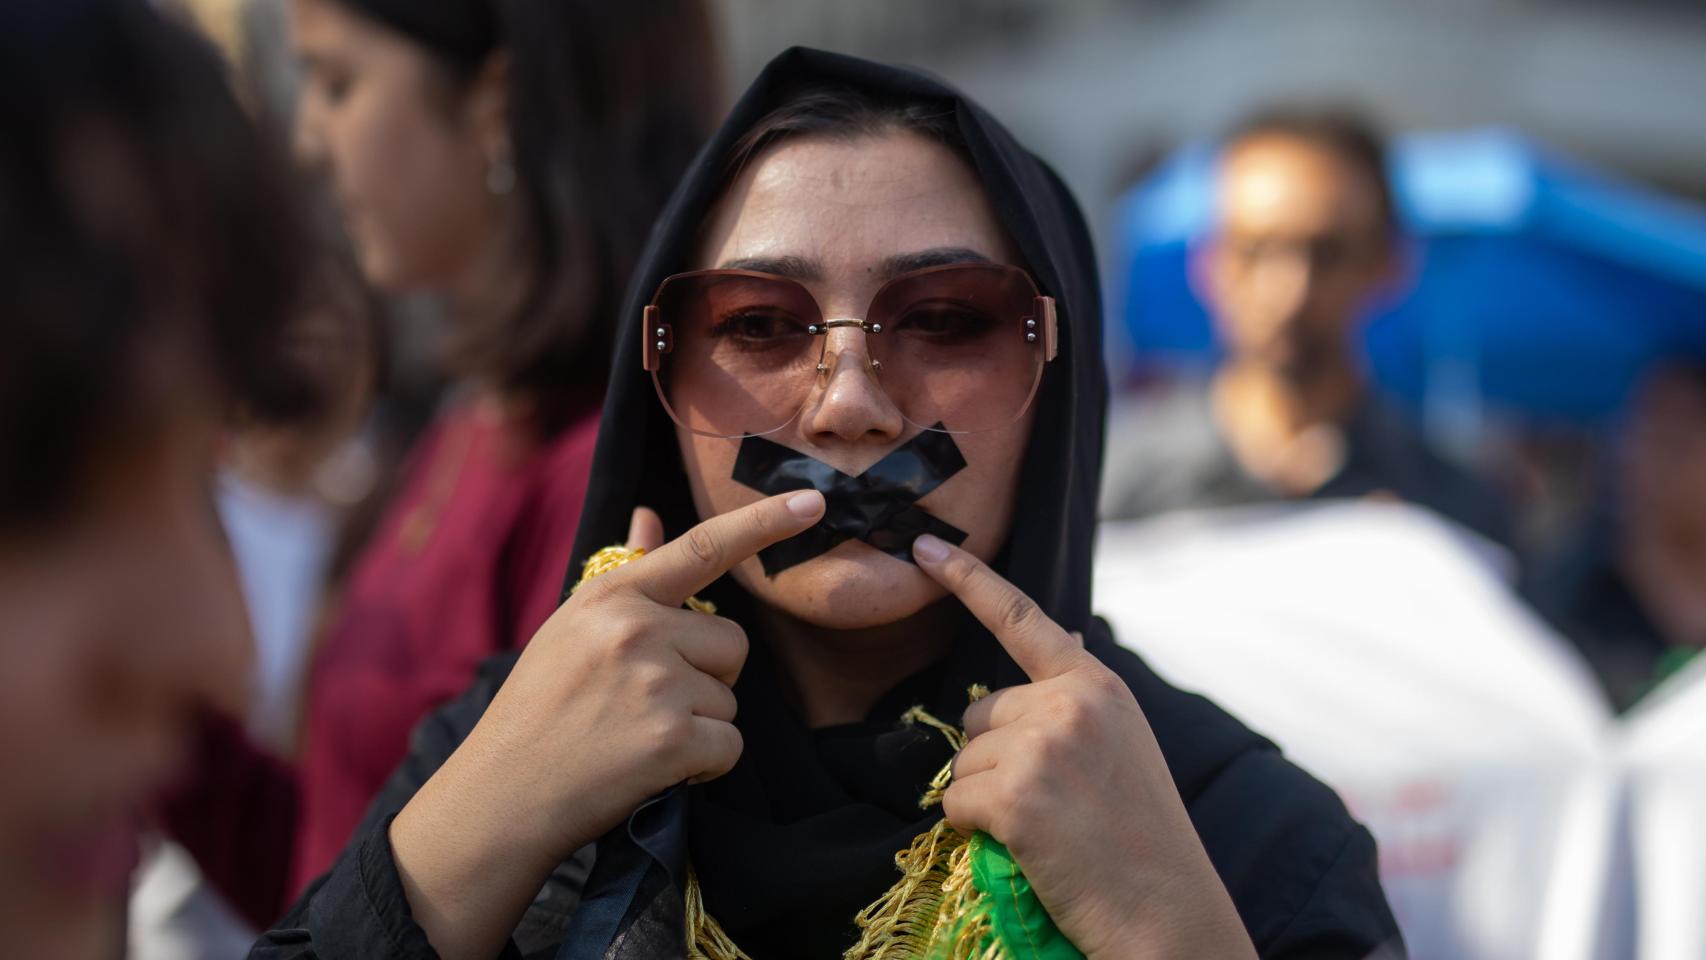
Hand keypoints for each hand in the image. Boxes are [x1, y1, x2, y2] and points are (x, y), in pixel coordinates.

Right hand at [389, 490, 824, 959]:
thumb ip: (625, 574)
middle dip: (708, 675)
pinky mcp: (672, 740)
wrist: (501, 796)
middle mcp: (637, 630)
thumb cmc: (538, 710)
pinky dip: (705, 767)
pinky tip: (657, 770)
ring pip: (729, 697)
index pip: (702, 547)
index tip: (812, 502)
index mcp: (613, 597)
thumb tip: (651, 516)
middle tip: (647, 704)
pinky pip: (729, 745)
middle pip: (731, 642)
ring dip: (699, 725)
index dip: (763, 523)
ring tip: (637, 737)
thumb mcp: (571, 629)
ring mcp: (656, 684)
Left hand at [912, 534, 1254, 959]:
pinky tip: (1027, 848)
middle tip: (1051, 803)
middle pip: (977, 714)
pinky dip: (974, 831)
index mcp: (1097, 685)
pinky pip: (954, 803)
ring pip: (961, 763)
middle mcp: (1069, 703)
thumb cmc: (1141, 838)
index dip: (967, 578)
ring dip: (986, 800)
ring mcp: (1042, 747)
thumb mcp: (1122, 745)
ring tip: (1047, 828)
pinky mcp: (1016, 797)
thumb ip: (1075, 704)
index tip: (923, 544)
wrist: (1168, 910)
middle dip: (993, 758)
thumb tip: (1038, 658)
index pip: (1022, 617)